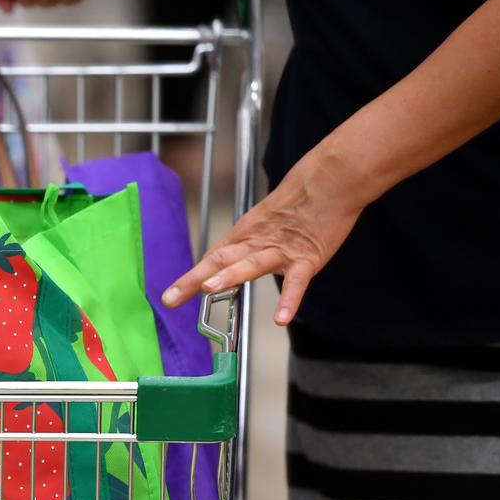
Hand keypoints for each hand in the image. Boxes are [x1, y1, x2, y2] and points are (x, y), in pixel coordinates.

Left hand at [161, 154, 366, 325]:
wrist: (330, 181)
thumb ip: (252, 243)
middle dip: (193, 280)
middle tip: (170, 298)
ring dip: (230, 275)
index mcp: (245, 234)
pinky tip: (281, 318)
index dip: (190, 278)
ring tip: (209, 288)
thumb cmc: (299, 200)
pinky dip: (290, 300)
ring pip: (252, 263)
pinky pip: (297, 282)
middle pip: (220, 260)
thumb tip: (237, 263)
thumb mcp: (266, 220)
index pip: (212, 259)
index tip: (171, 296)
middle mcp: (257, 242)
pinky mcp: (308, 257)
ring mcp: (282, 250)